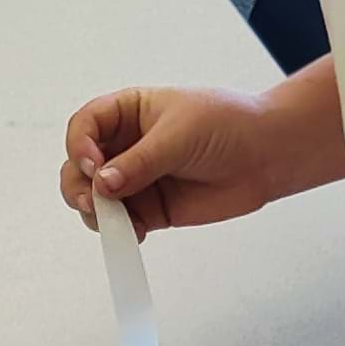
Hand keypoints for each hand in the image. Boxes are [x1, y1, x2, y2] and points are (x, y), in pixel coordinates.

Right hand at [58, 86, 309, 235]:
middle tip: (93, 200)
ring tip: (115, 220)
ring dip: (95, 211)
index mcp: (126, 113)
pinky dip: (120, 231)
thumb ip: (139, 162)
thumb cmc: (226, 125)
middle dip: (79, 185)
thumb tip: (102, 186)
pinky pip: (122, 223)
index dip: (80, 146)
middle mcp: (124, 146)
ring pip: (94, 199)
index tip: (94, 165)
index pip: (84, 127)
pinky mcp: (150, 208)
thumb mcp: (179, 134)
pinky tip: (134, 233)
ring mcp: (135, 179)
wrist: (265, 155)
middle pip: (79, 167)